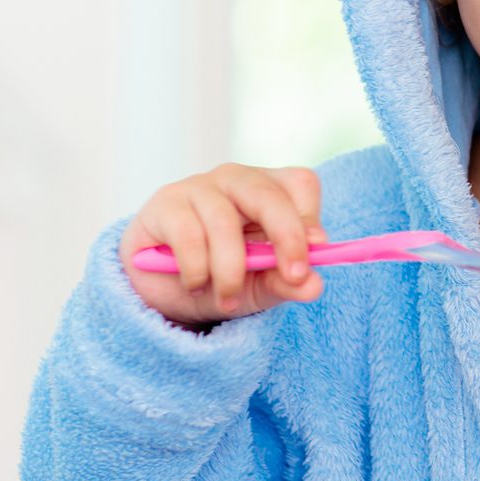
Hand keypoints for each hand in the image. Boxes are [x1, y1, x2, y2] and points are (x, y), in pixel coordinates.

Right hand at [118, 164, 327, 331]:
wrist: (163, 292)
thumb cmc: (219, 278)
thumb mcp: (258, 287)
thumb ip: (284, 284)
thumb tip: (314, 285)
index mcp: (269, 191)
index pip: (300, 184)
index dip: (309, 217)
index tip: (316, 251)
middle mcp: (236, 180)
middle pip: (267, 195)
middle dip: (286, 237)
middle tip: (294, 276)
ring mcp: (199, 187)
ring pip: (224, 222)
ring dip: (231, 271)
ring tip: (227, 300)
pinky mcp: (165, 203)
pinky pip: (188, 235)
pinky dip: (197, 269)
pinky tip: (195, 286)